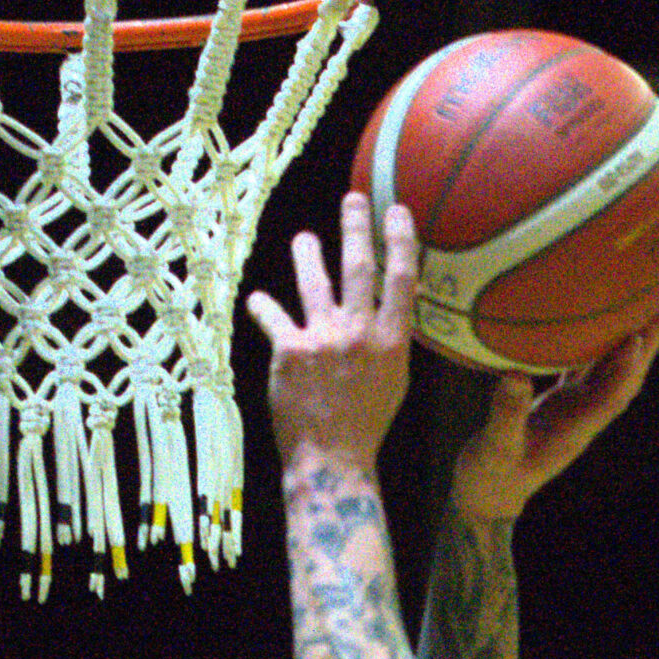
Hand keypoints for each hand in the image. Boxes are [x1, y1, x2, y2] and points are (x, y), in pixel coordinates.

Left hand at [247, 195, 418, 473]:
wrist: (332, 460)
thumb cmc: (365, 424)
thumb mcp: (393, 381)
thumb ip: (389, 341)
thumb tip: (388, 308)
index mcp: (391, 342)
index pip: (401, 279)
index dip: (401, 240)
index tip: (398, 212)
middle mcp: (359, 333)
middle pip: (359, 266)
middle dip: (357, 226)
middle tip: (355, 199)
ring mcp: (323, 338)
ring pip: (313, 280)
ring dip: (307, 253)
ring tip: (304, 240)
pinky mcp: (289, 350)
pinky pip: (272, 316)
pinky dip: (263, 307)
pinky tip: (256, 300)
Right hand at [451, 314, 658, 521]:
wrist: (489, 497)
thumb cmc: (490, 478)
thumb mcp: (494, 449)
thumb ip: (506, 415)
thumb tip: (516, 376)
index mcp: (574, 431)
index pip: (609, 399)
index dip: (625, 370)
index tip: (635, 338)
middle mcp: (581, 418)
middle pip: (622, 382)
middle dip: (643, 351)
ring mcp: (573, 411)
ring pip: (608, 374)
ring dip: (627, 344)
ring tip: (644, 309)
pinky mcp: (559, 405)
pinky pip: (582, 371)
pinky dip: (594, 347)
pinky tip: (597, 321)